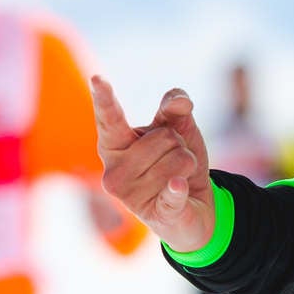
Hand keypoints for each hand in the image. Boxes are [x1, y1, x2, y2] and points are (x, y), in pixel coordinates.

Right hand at [90, 76, 215, 253]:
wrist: (196, 206)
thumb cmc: (176, 159)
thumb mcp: (178, 127)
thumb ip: (175, 106)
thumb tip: (180, 100)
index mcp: (114, 145)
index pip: (110, 119)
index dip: (105, 99)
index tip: (97, 79)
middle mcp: (114, 171)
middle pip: (164, 137)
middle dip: (179, 144)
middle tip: (173, 160)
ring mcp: (132, 196)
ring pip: (179, 159)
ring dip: (187, 164)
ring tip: (177, 177)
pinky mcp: (156, 214)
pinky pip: (172, 192)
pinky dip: (178, 188)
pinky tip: (178, 185)